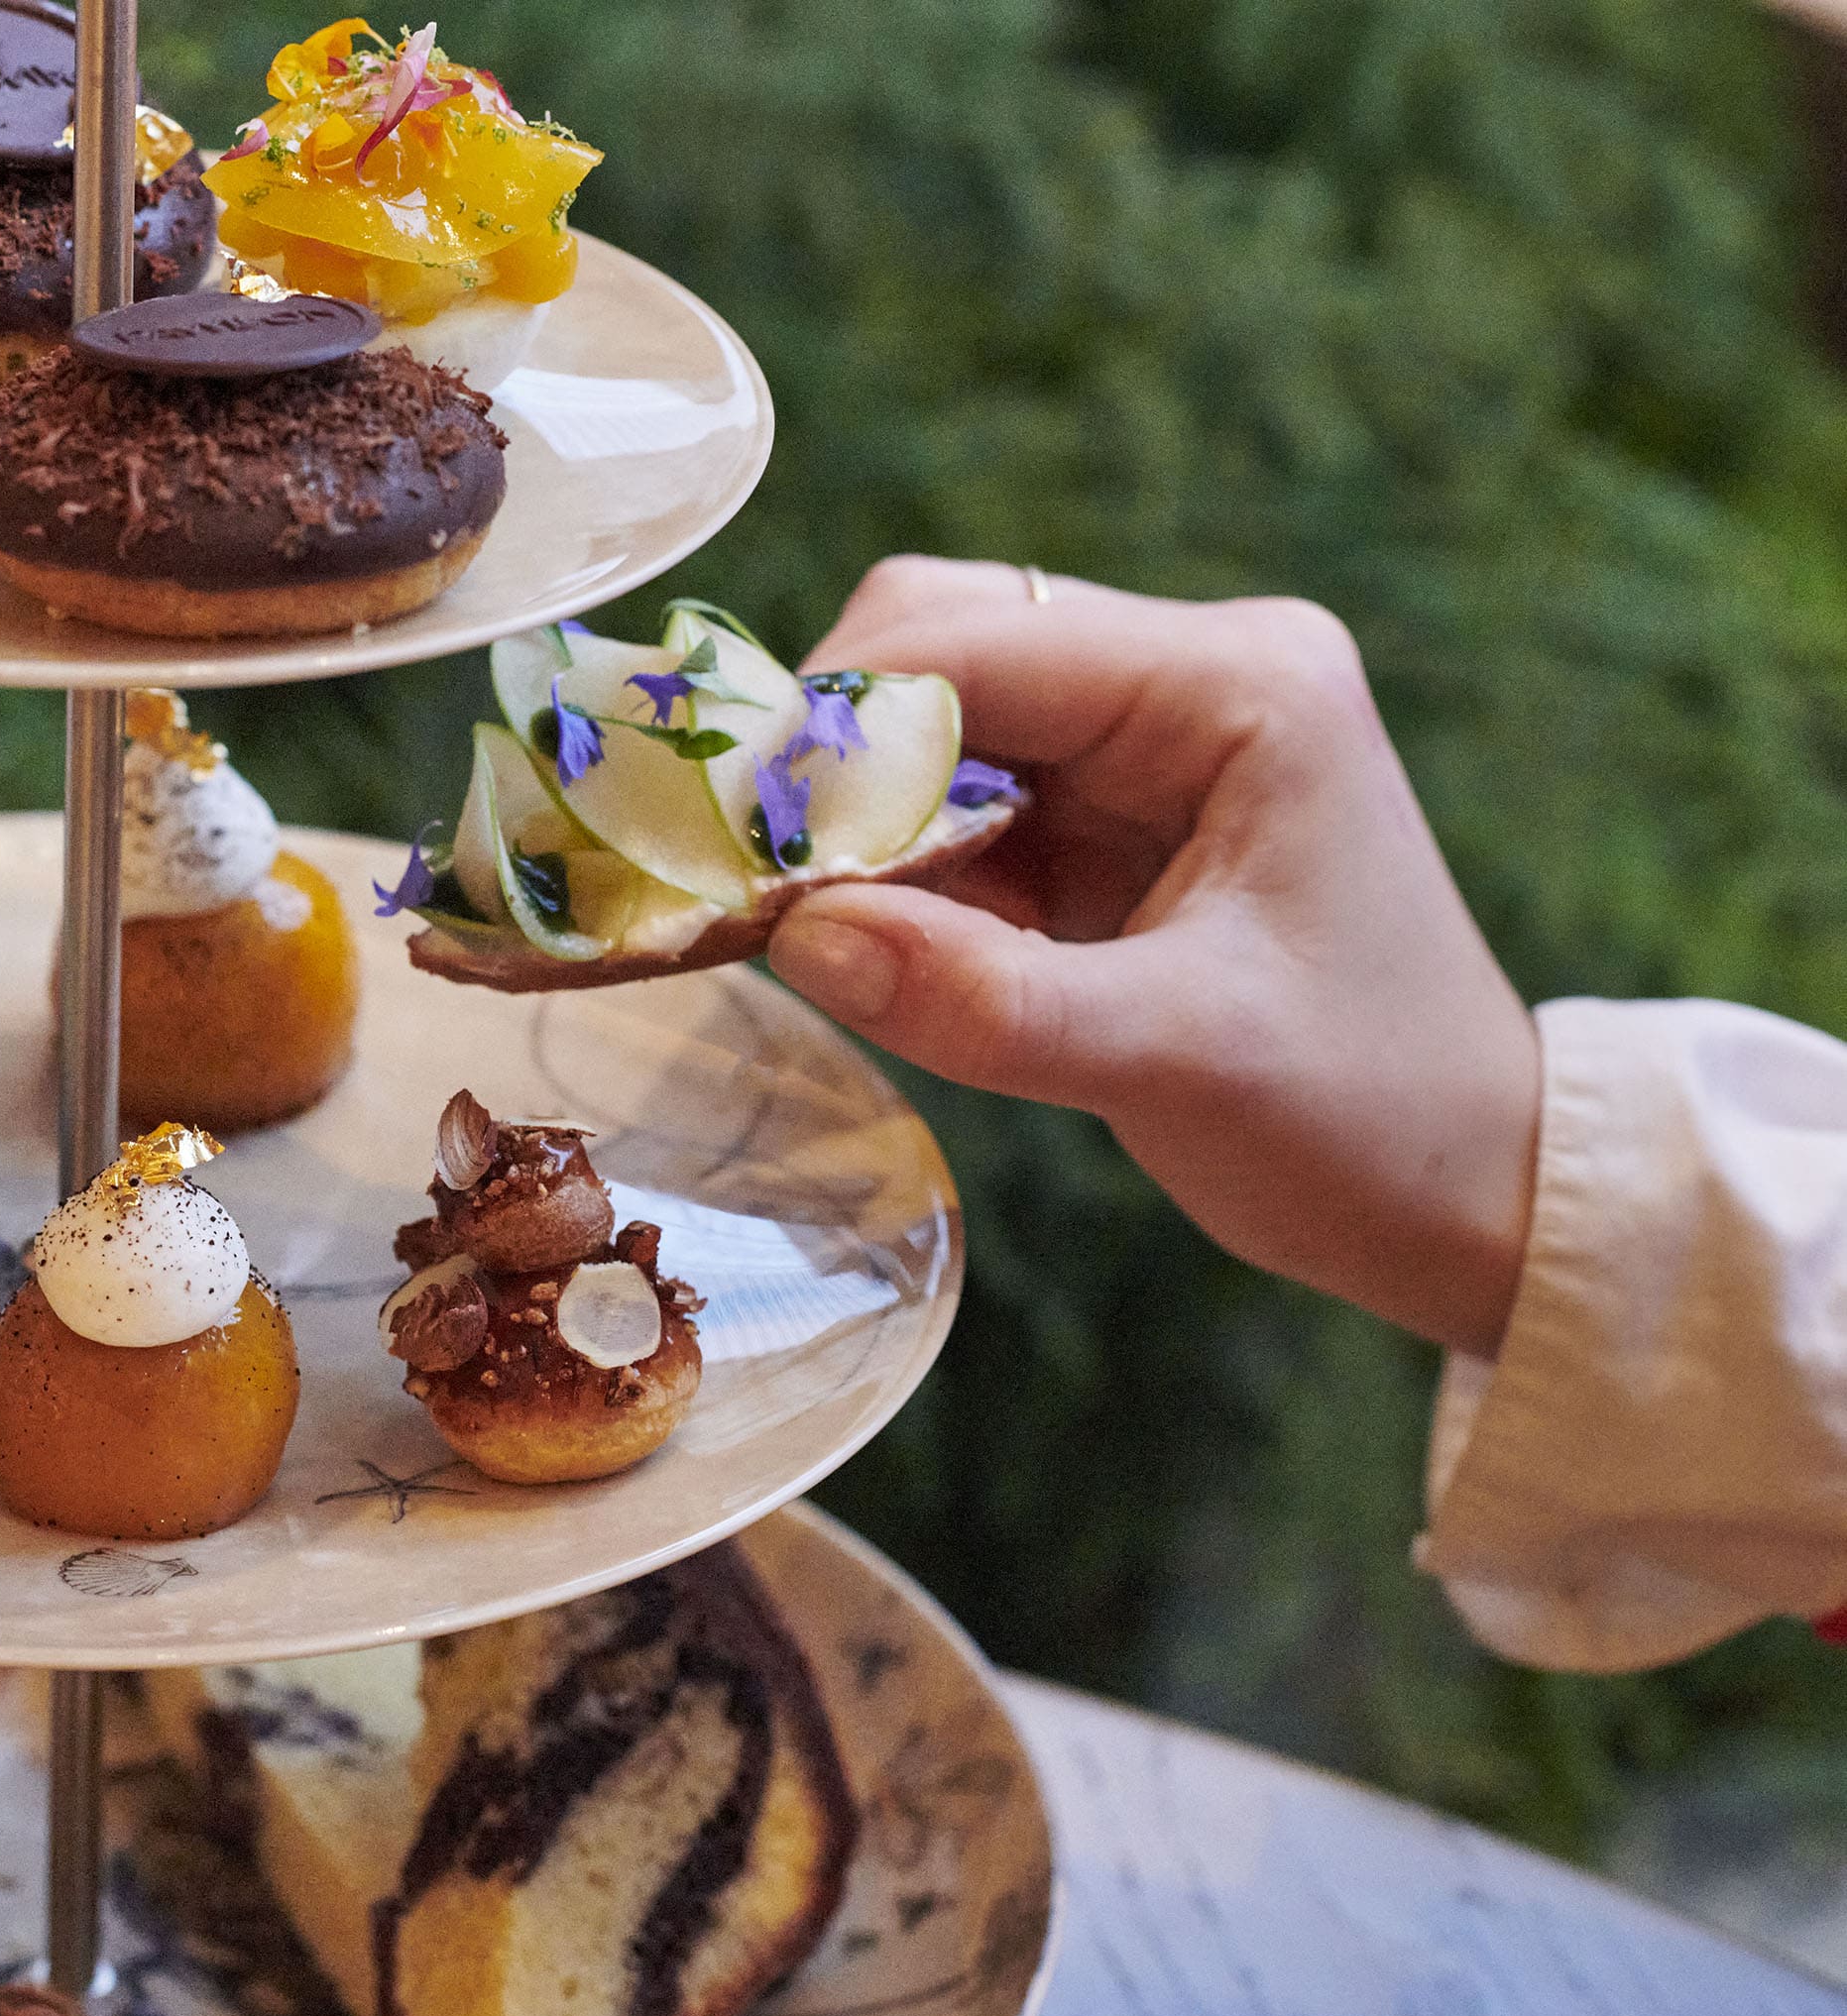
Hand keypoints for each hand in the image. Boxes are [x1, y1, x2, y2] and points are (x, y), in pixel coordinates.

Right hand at [764, 556, 1540, 1357]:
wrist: (1472, 1195)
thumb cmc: (1367, 1118)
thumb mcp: (1173, 1062)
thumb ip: (982, 999)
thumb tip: (799, 935)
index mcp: (1237, 685)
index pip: (973, 639)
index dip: (830, 724)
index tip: (724, 836)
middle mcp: (1189, 677)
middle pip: (934, 641)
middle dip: (826, 756)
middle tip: (748, 881)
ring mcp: (1146, 743)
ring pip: (927, 718)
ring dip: (849, 816)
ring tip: (802, 925)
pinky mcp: (1109, 816)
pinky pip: (951, 799)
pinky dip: (887, 864)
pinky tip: (868, 944)